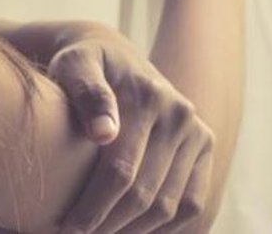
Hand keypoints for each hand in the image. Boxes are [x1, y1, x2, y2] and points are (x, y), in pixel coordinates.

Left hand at [47, 25, 213, 233]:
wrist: (113, 54)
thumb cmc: (84, 65)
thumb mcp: (76, 66)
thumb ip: (86, 93)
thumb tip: (103, 134)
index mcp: (149, 97)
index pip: (121, 171)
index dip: (93, 208)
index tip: (67, 228)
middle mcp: (180, 114)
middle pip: (146, 194)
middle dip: (109, 225)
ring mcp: (196, 132)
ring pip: (169, 206)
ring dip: (135, 231)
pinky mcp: (204, 147)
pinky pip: (192, 203)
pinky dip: (165, 227)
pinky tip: (131, 229)